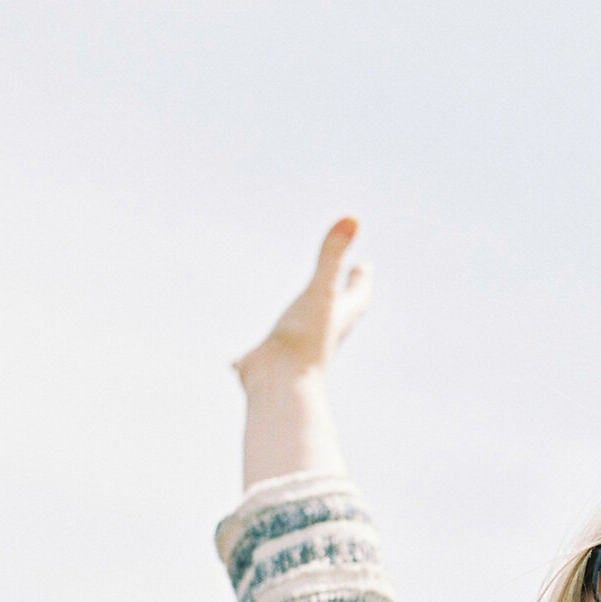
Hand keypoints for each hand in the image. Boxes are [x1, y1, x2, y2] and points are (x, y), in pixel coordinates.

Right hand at [232, 216, 371, 396]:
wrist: (280, 384)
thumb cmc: (305, 338)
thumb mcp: (321, 290)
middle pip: (334, 315)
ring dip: (298, 328)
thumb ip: (333, 254)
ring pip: (297, 338)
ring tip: (293, 326)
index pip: (355, 296)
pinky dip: (250, 359)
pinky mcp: (264, 366)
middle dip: (340, 300)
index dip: (359, 280)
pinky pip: (257, 360)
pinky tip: (236, 363)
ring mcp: (291, 353)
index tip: (364, 267)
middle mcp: (317, 337)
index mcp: (334, 319)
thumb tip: (353, 216)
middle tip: (345, 287)